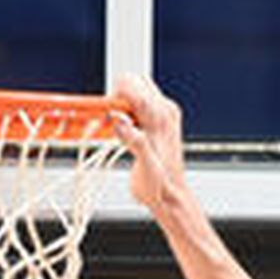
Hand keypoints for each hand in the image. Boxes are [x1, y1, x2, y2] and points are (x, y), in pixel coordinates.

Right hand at [110, 72, 187, 215]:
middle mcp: (165, 112)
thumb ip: (134, 142)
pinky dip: (129, 109)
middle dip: (118, 96)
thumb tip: (119, 123)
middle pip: (135, 81)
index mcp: (160, 119)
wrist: (172, 197)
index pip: (133, 87)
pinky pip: (142, 101)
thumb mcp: (145, 168)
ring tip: (120, 129)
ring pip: (138, 88)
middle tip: (113, 122)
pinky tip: (128, 130)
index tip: (106, 113)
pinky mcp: (163, 119)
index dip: (114, 96)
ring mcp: (165, 113)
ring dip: (123, 103)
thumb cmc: (159, 187)